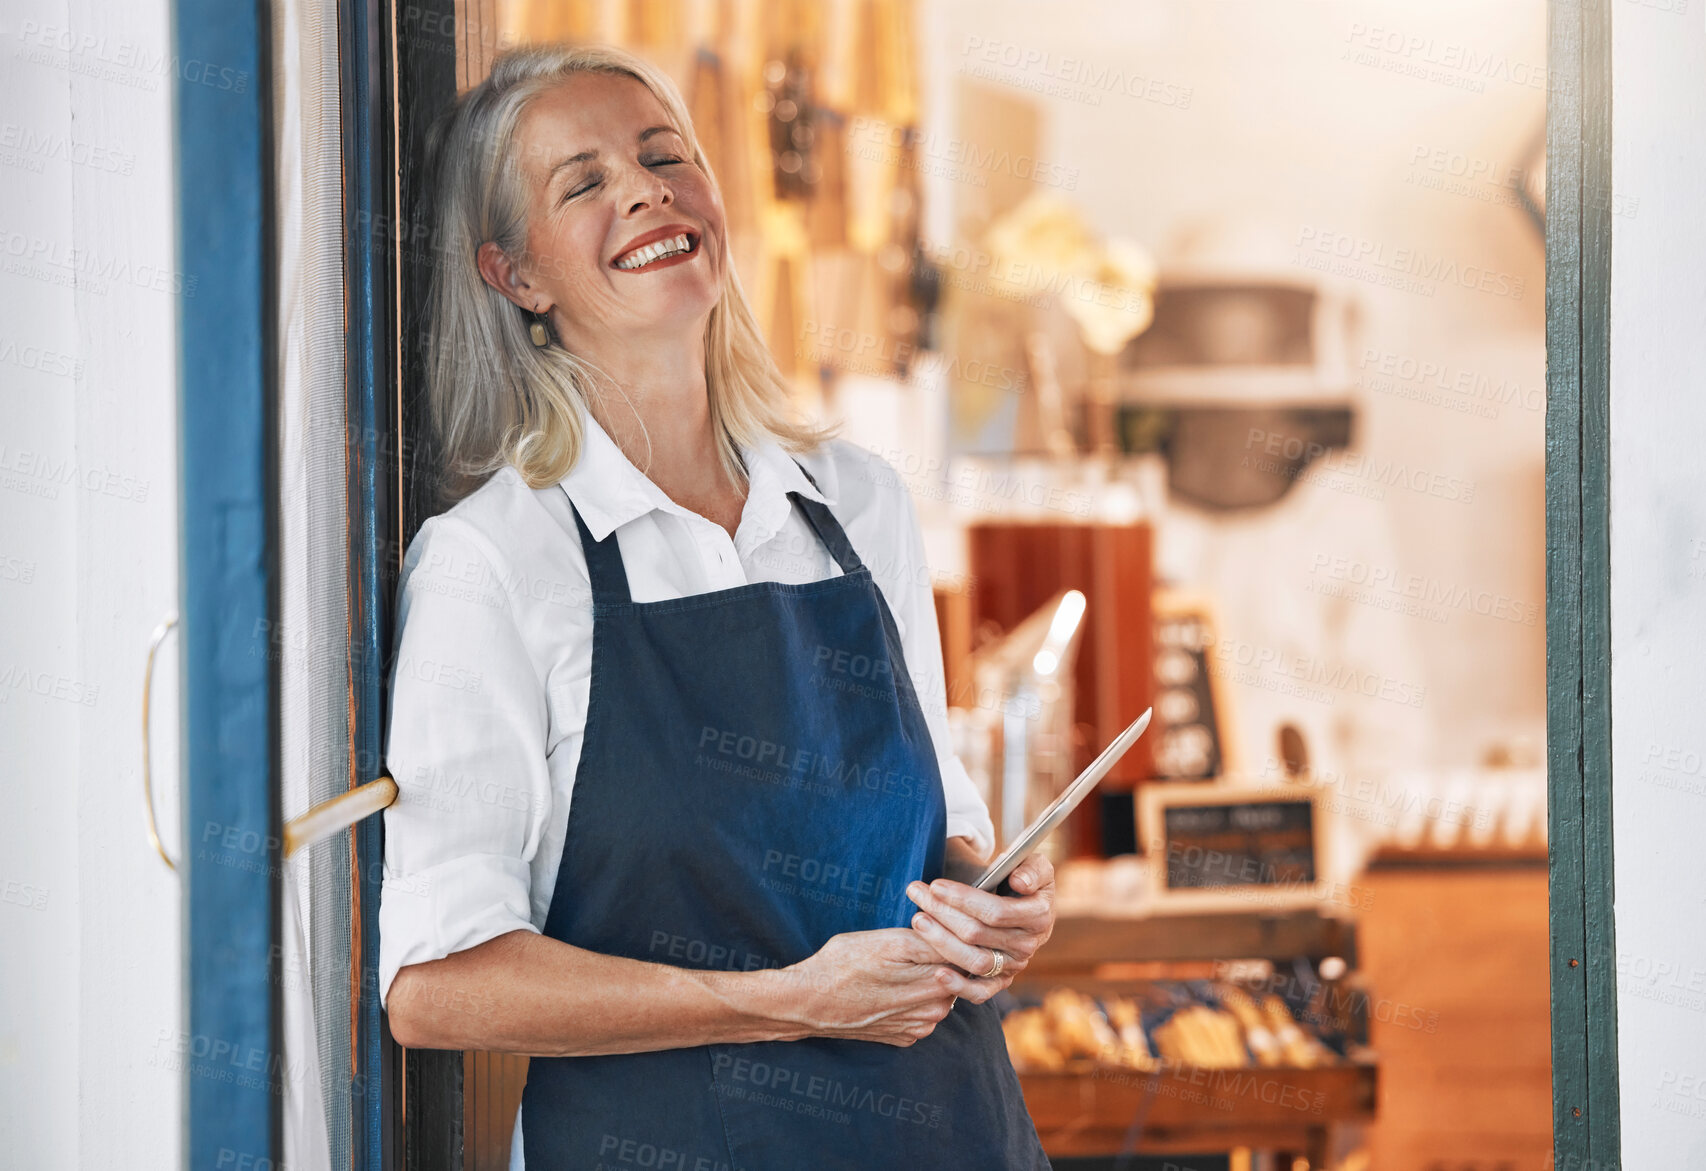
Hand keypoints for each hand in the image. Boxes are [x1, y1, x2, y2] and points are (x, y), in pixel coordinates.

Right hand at [775, 929, 1003, 1046]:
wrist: (808, 1003)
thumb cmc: (842, 965)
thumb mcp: (888, 941)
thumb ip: (933, 942)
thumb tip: (966, 939)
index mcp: (935, 983)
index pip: (971, 958)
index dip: (966, 938)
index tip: (958, 925)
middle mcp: (933, 1011)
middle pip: (959, 977)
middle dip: (949, 958)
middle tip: (922, 941)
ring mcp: (919, 1027)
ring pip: (941, 994)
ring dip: (932, 977)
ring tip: (902, 963)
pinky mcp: (904, 1036)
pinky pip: (923, 1012)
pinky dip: (916, 997)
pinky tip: (893, 984)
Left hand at [904, 854, 1056, 994]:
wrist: (1025, 905)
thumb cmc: (1023, 879)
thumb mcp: (1034, 865)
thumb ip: (1032, 869)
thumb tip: (1020, 882)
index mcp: (1038, 916)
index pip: (996, 912)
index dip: (964, 899)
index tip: (936, 885)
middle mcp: (1028, 945)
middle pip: (977, 934)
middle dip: (942, 912)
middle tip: (916, 894)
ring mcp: (1014, 966)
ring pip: (975, 961)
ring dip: (941, 942)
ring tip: (918, 920)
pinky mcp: (1001, 981)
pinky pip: (980, 993)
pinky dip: (959, 987)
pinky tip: (938, 973)